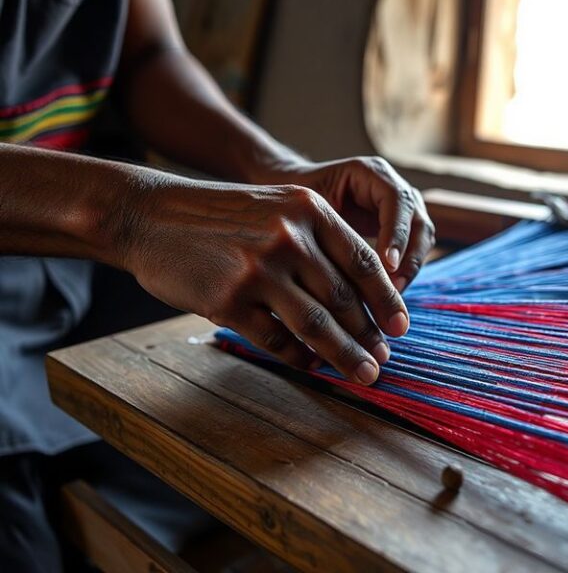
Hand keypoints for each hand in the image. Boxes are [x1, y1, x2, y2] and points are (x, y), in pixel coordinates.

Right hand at [118, 177, 409, 384]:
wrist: (151, 216)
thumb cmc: (220, 216)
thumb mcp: (277, 207)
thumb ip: (318, 241)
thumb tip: (358, 297)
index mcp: (309, 210)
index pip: (363, 262)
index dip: (387, 299)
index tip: (401, 327)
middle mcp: (289, 237)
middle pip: (344, 298)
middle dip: (369, 335)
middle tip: (383, 359)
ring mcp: (258, 269)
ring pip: (317, 325)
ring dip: (345, 356)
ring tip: (363, 374)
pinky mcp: (228, 299)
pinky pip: (276, 339)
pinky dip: (299, 358)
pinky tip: (311, 367)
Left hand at [271, 157, 435, 291]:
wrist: (294, 205)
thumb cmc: (295, 204)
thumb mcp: (308, 211)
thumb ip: (330, 232)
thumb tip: (346, 270)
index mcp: (371, 173)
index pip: (396, 200)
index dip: (396, 233)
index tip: (387, 265)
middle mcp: (393, 188)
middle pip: (418, 221)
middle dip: (410, 257)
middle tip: (393, 288)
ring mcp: (401, 210)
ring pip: (422, 239)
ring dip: (411, 268)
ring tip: (391, 295)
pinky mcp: (401, 231)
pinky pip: (413, 252)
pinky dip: (404, 273)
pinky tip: (387, 294)